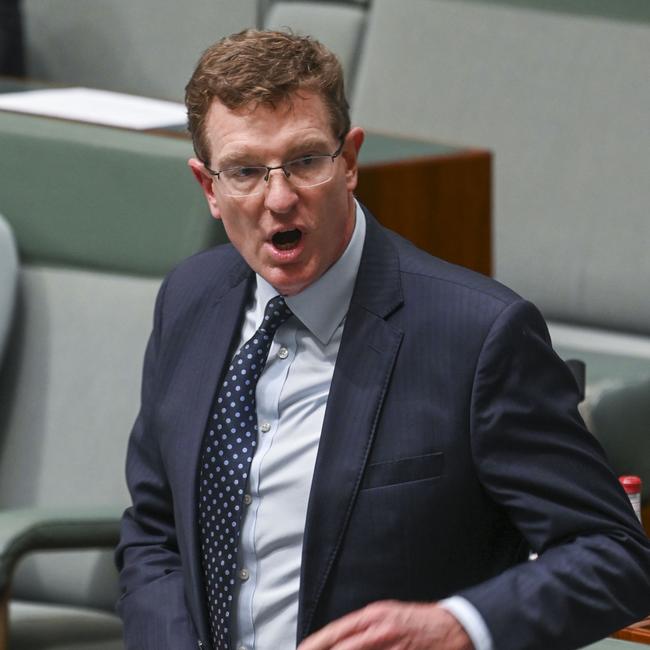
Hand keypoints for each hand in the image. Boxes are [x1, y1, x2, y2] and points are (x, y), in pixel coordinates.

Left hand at [297, 600, 473, 649]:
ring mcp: (392, 645)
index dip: (317, 644)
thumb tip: (339, 641)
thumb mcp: (386, 615)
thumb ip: (364, 628)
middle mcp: (379, 629)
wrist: (452, 625)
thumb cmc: (417, 620)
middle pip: (344, 647)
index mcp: (372, 616)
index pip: (336, 632)